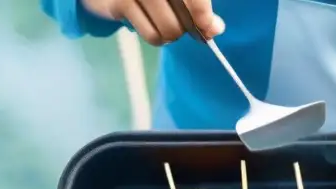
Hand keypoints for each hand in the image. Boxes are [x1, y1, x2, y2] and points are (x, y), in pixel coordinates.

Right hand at [92, 0, 223, 44]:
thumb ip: (197, 7)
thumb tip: (215, 29)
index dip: (204, 14)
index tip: (209, 29)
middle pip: (184, 17)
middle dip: (186, 28)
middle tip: (179, 25)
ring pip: (169, 29)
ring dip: (171, 35)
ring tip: (164, 25)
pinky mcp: (120, 3)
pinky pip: (151, 35)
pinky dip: (156, 38)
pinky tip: (151, 26)